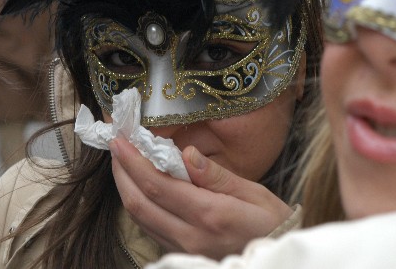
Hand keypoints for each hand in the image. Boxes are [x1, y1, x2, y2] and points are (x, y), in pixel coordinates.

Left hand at [109, 138, 293, 259]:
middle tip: (115, 146)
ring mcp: (184, 249)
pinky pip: (150, 228)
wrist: (280, 253)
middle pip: (139, 203)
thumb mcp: (254, 192)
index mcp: (209, 215)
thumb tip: (186, 153)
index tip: (120, 140)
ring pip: (140, 218)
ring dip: (126, 188)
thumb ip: (216, 176)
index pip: (157, 184)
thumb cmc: (272, 222)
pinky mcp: (182, 255)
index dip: (133, 161)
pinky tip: (140, 187)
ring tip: (122, 162)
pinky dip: (139, 204)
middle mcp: (190, 236)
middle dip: (121, 172)